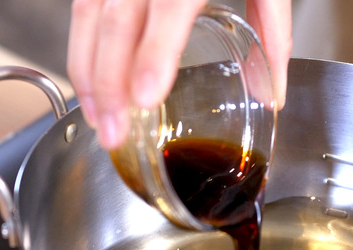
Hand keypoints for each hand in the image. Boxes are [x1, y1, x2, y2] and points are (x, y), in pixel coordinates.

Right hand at [67, 0, 292, 149]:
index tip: (145, 98)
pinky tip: (89, 81)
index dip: (153, 53)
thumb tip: (270, 93)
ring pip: (85, 14)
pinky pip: (81, 5)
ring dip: (86, 72)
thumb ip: (271, 30)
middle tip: (112, 134)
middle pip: (113, 19)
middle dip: (107, 82)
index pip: (168, 7)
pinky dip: (81, 49)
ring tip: (96, 119)